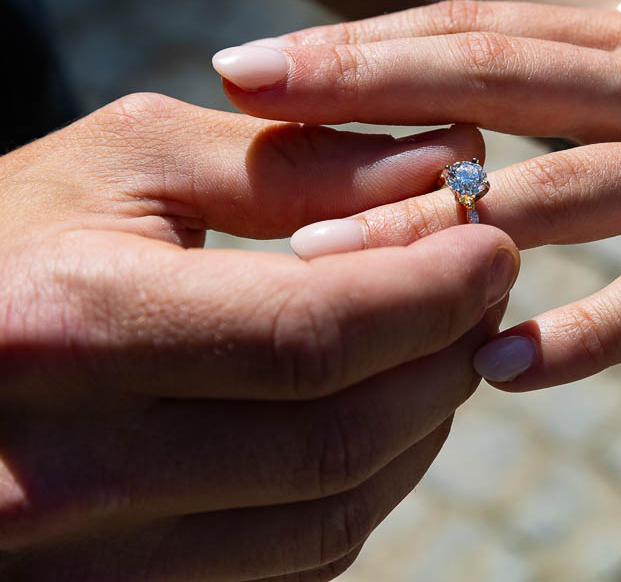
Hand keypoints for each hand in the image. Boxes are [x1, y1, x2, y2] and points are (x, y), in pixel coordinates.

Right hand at [0, 93, 518, 579]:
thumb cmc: (15, 240)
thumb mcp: (124, 164)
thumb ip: (288, 159)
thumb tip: (446, 158)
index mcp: (65, 326)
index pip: (313, 334)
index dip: (433, 292)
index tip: (494, 244)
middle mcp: (62, 471)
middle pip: (336, 437)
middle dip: (444, 359)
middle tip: (485, 294)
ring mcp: (82, 562)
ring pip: (328, 518)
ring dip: (419, 431)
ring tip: (442, 350)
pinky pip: (287, 568)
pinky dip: (360, 492)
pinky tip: (376, 421)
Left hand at [212, 0, 620, 392]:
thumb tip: (555, 83)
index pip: (490, 32)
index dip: (375, 40)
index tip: (276, 53)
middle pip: (492, 77)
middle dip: (361, 84)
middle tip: (245, 88)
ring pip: (555, 192)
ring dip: (435, 225)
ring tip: (324, 260)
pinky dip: (582, 334)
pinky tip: (501, 370)